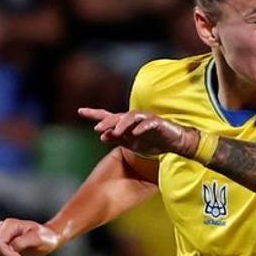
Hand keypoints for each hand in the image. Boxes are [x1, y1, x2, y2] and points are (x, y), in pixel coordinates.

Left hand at [78, 108, 196, 157]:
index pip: (109, 116)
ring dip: (122, 124)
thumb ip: (118, 139)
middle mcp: (135, 118)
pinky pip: (149, 123)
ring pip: (132, 117)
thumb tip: (101, 137)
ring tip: (116, 132)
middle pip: (118, 116)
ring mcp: (147, 119)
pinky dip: (142, 127)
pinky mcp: (159, 122)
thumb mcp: (132, 144)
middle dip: (107, 121)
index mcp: (127, 124)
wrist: (175, 143)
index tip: (80, 111)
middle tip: (97, 128)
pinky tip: (135, 133)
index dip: (94, 114)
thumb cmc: (153, 142)